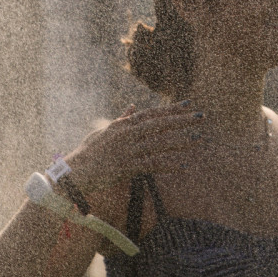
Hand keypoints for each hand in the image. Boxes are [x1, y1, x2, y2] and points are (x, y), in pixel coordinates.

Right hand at [64, 100, 202, 194]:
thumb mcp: (104, 131)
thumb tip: (132, 106)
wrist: (75, 172)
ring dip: (180, 141)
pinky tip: (183, 165)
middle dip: (182, 120)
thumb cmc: (90, 151)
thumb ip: (122, 119)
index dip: (171, 109)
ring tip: (198, 138)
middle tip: (202, 117)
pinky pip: (152, 165)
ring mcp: (128, 150)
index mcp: (124, 125)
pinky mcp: (127, 167)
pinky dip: (168, 165)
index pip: (152, 113)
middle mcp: (127, 134)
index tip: (189, 104)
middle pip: (160, 125)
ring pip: (159, 143)